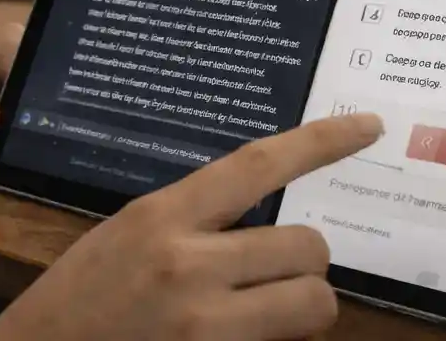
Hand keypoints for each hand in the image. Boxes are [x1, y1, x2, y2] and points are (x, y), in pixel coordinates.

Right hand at [0, 112, 383, 340]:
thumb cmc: (79, 296)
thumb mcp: (128, 234)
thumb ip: (193, 222)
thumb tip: (261, 218)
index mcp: (161, 216)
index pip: (258, 165)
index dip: (322, 143)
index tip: (367, 126)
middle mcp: (189, 264)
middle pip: (306, 246)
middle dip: (305, 262)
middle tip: (277, 274)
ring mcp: (205, 324)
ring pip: (314, 303)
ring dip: (304, 305)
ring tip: (269, 312)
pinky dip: (280, 340)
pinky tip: (244, 336)